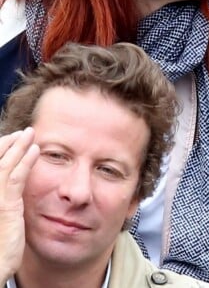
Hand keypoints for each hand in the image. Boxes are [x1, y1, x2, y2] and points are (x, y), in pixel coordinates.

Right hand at [0, 128, 39, 283]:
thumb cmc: (0, 244)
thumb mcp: (3, 214)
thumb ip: (6, 195)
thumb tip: (16, 177)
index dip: (1, 150)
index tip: (13, 139)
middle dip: (8, 144)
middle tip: (23, 133)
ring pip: (5, 165)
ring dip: (19, 147)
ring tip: (30, 134)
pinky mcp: (5, 205)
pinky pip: (16, 178)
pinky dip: (26, 161)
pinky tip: (35, 151)